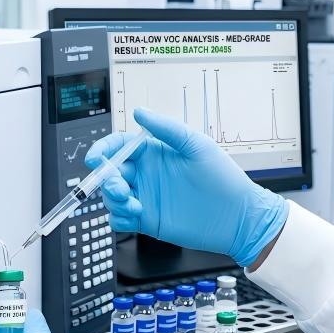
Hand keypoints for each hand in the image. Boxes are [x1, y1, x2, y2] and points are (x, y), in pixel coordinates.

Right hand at [85, 107, 288, 266]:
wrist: (238, 217)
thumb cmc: (223, 178)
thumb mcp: (196, 145)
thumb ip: (166, 129)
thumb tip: (139, 112)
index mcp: (154, 152)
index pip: (118, 147)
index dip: (103, 150)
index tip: (95, 158)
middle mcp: (147, 174)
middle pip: (110, 172)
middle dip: (106, 178)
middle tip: (120, 187)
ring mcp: (146, 197)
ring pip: (111, 196)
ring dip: (113, 199)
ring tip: (133, 203)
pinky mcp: (147, 220)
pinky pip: (119, 218)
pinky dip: (119, 217)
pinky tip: (135, 215)